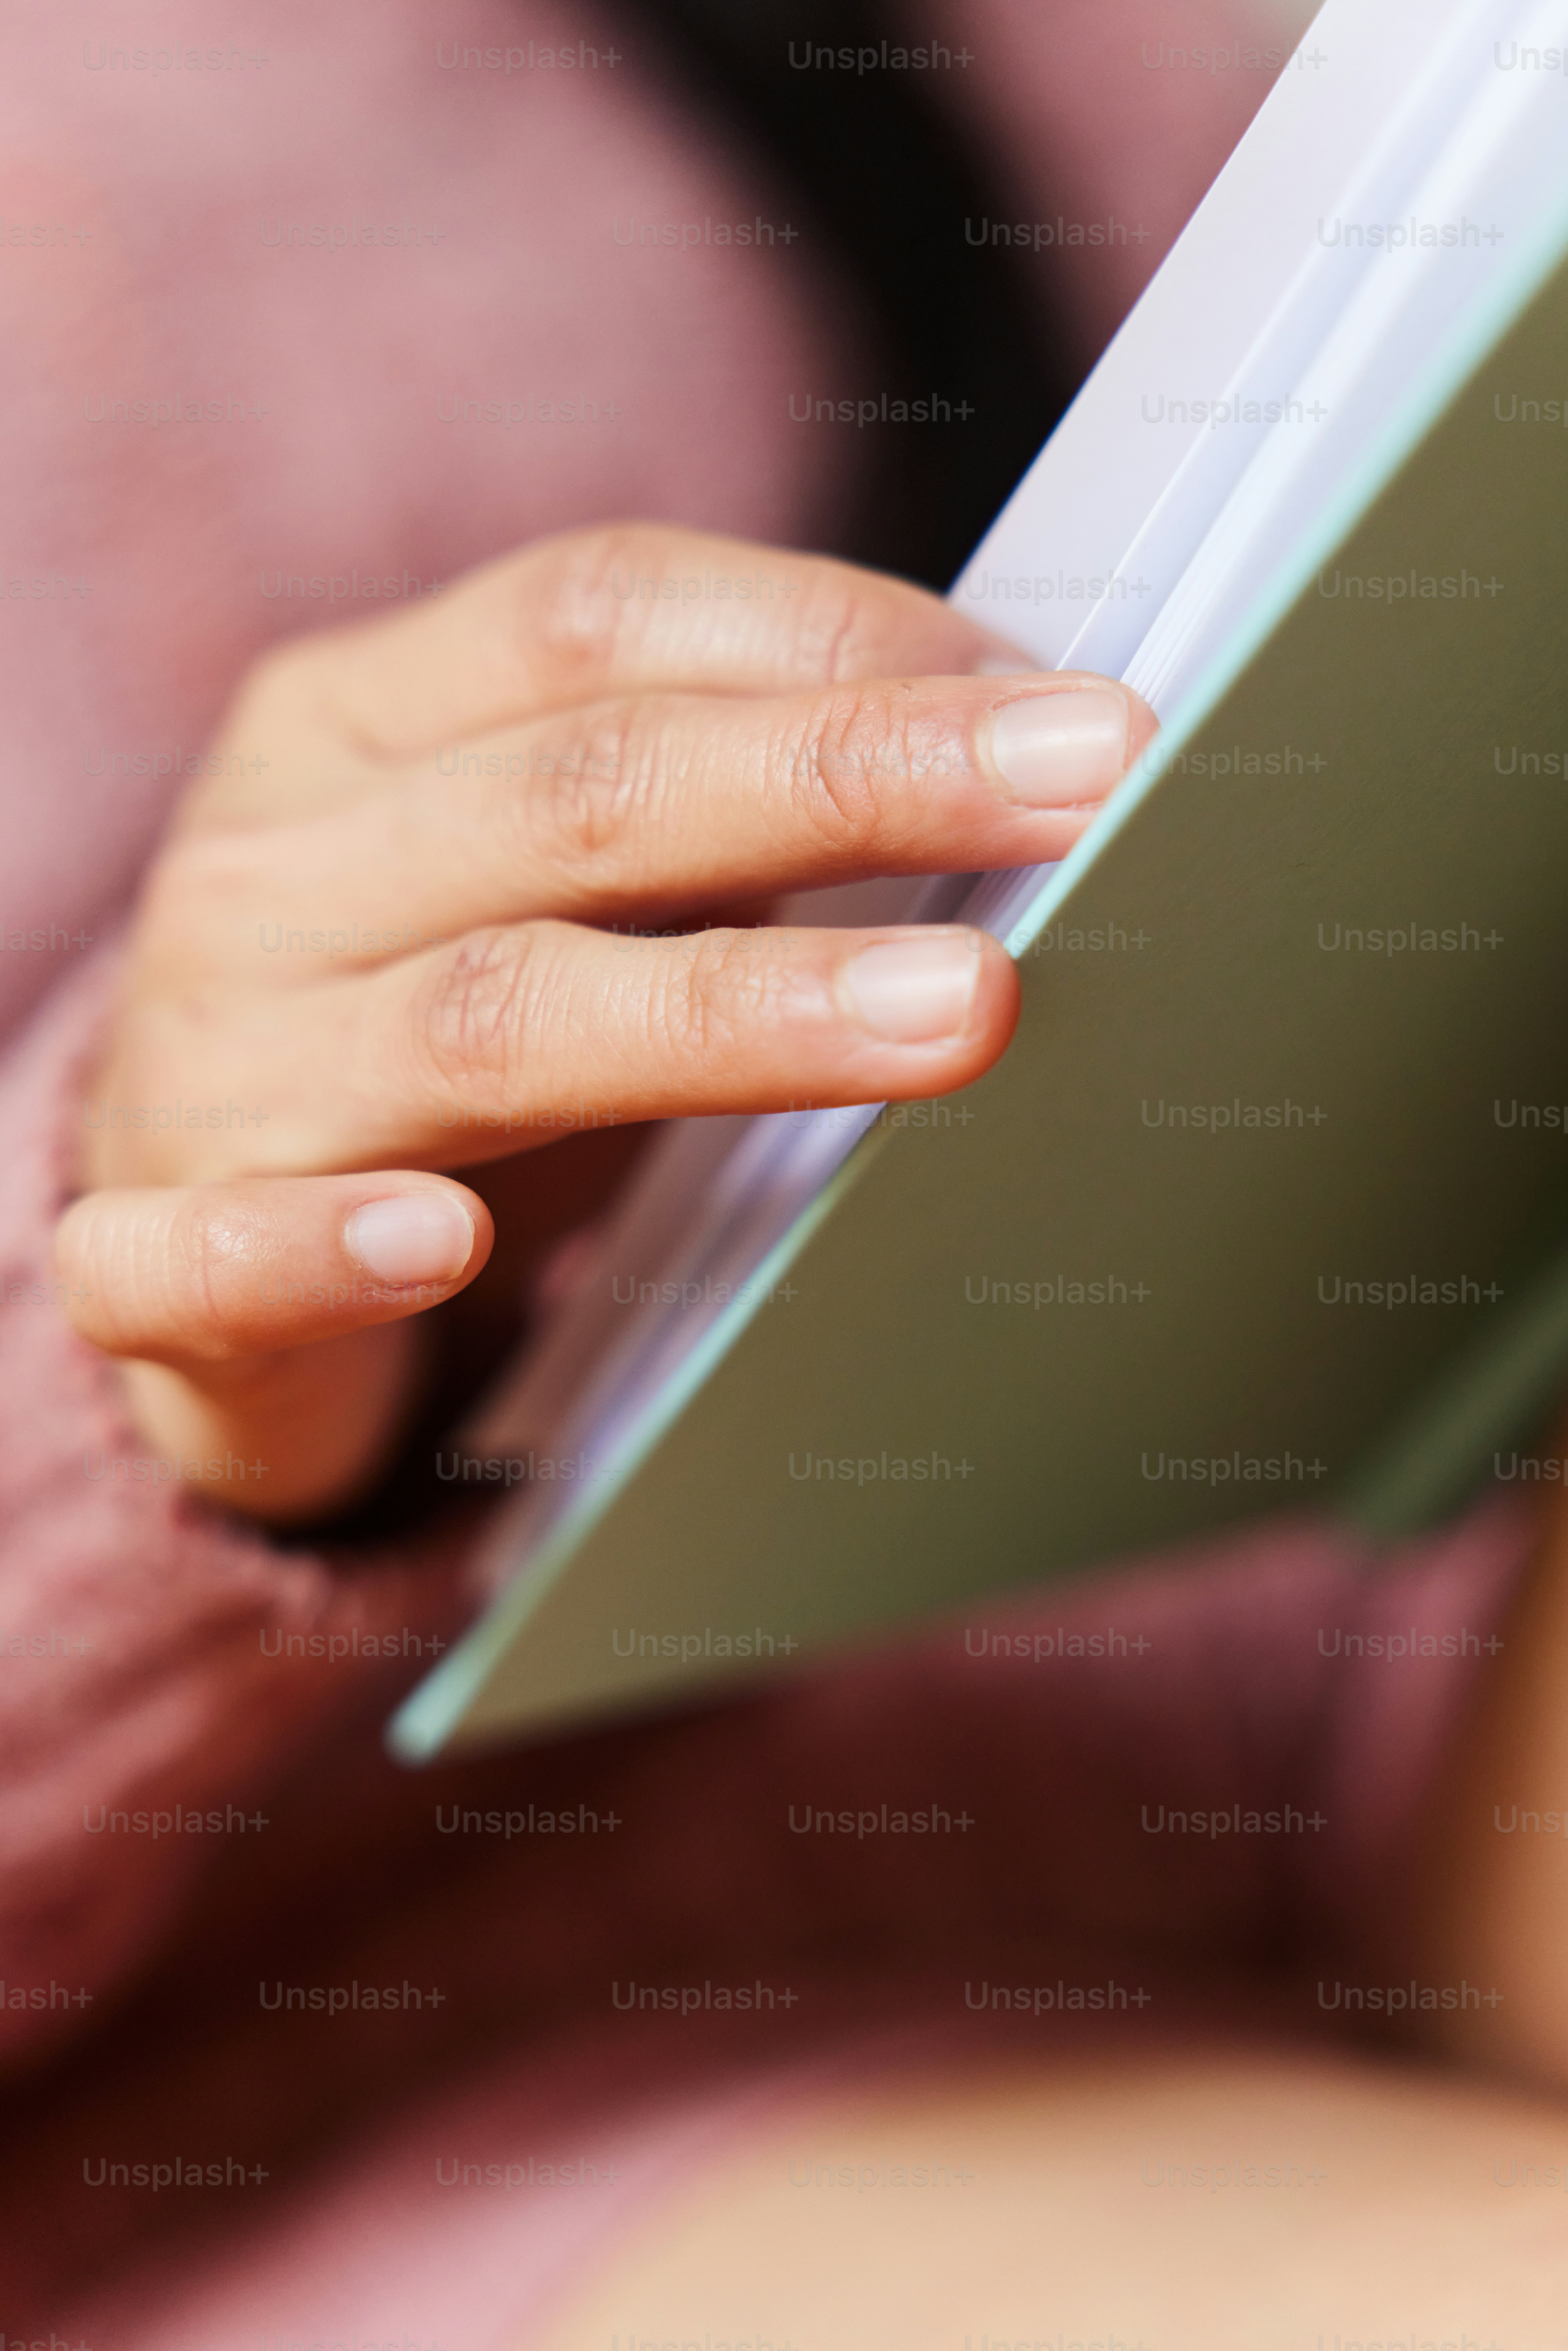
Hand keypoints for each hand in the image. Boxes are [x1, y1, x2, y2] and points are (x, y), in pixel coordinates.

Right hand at [55, 525, 1155, 1522]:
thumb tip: (992, 770)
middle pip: (581, 799)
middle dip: (848, 782)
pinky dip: (326, 1252)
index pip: (597, 620)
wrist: (182, 1218)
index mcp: (355, 727)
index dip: (829, 639)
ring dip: (729, 1016)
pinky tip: (444, 1243)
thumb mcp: (539, 879)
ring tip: (956, 1017)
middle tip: (1078, 785)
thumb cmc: (412, 1026)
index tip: (1047, 688)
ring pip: (485, 1022)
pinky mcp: (147, 1261)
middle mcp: (271, 873)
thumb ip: (702, 817)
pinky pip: (219, 1258)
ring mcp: (206, 1069)